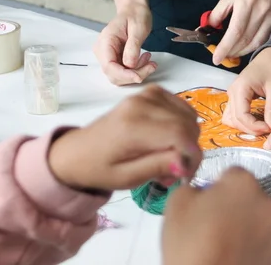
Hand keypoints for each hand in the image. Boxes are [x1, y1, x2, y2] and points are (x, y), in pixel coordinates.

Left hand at [47, 86, 200, 191]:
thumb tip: (186, 163)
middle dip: (189, 151)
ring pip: (189, 115)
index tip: (185, 177)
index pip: (181, 134)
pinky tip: (167, 140)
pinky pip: (182, 107)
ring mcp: (147, 94)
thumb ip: (159, 167)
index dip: (192, 156)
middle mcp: (142, 103)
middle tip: (172, 172)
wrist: (78, 151)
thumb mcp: (127, 178)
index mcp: (133, 126)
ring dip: (187, 138)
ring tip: (168, 157)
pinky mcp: (151, 92)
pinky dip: (182, 124)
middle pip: (188, 124)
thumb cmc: (100, 169)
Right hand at [93, 2, 155, 84]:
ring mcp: (107, 56)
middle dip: (133, 75)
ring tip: (149, 60)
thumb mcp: (138, 28)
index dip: (124, 75)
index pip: (109, 66)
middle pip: (114, 74)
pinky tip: (145, 59)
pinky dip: (136, 69)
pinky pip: (124, 71)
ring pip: (119, 75)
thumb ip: (133, 47)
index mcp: (105, 41)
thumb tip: (129, 65)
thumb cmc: (136, 15)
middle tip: (152, 66)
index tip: (139, 77)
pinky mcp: (115, 59)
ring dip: (136, 73)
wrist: (134, 10)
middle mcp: (102, 51)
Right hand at [163, 169, 270, 264]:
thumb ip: (192, 188)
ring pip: (260, 222)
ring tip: (226, 247)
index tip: (206, 204)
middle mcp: (268, 203)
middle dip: (235, 206)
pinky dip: (254, 249)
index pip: (232, 174)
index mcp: (244, 184)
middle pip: (250, 197)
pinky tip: (236, 259)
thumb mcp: (176, 205)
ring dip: (247, 228)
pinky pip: (265, 245)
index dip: (217, 187)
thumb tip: (202, 192)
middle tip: (215, 226)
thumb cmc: (191, 244)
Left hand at [209, 0, 270, 63]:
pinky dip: (254, 44)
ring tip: (233, 53)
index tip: (216, 58)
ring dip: (243, 51)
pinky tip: (246, 45)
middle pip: (246, 40)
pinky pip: (265, 37)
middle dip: (232, 52)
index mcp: (246, 2)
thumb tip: (208, 29)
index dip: (225, 48)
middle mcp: (261, 11)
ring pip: (257, 42)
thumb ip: (218, 12)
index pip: (235, 32)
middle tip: (222, 56)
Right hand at [222, 47, 270, 135]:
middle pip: (235, 119)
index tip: (270, 128)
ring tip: (261, 127)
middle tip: (268, 129)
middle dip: (251, 128)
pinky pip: (233, 114)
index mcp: (241, 88)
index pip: (241, 115)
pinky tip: (256, 122)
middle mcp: (232, 92)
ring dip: (244, 127)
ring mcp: (232, 94)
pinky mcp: (236, 97)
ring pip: (231, 119)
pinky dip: (242, 121)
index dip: (255, 127)